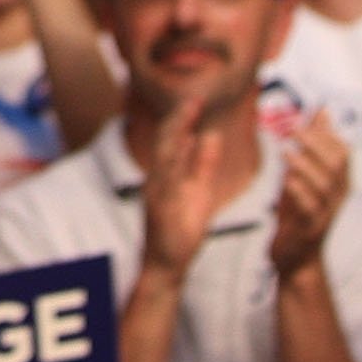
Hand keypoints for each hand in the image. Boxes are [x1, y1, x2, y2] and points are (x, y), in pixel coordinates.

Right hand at [140, 116, 226, 277]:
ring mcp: (158, 192)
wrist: (165, 263)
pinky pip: (172, 179)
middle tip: (193, 98)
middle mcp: (157, 179)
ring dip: (177, 131)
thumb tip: (204, 135)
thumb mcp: (196, 192)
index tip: (196, 100)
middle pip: (165, 142)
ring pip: (166, 155)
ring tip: (189, 111)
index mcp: (164, 175)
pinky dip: (180, 161)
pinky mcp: (164, 208)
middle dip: (179, 119)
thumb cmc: (181, 229)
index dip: (181, 119)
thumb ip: (200, 164)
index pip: (170, 141)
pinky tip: (189, 144)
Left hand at [272, 114, 351, 279]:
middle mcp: (336, 195)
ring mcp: (325, 212)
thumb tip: (322, 112)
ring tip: (286, 153)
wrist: (297, 256)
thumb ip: (314, 145)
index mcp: (337, 181)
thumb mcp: (305, 175)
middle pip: (337, 165)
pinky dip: (299, 192)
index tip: (310, 117)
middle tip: (294, 130)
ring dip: (305, 166)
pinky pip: (309, 208)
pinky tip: (287, 181)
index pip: (342, 152)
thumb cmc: (300, 210)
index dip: (328, 134)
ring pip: (324, 185)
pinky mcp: (309, 228)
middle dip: (317, 145)